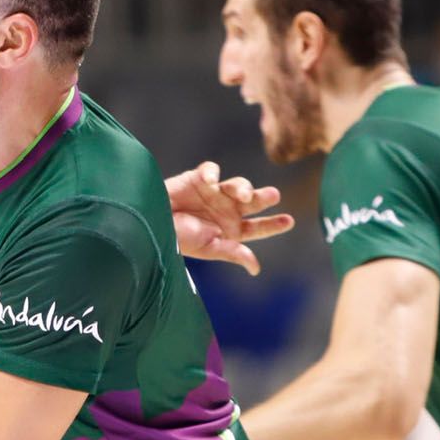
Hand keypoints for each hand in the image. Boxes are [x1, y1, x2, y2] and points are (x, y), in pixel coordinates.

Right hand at [165, 162, 293, 274]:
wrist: (150, 223)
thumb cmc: (177, 240)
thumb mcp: (208, 248)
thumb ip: (233, 253)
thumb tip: (256, 269)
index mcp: (231, 230)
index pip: (257, 227)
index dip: (273, 224)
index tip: (289, 221)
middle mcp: (226, 210)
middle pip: (252, 202)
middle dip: (263, 198)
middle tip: (272, 195)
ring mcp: (214, 193)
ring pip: (237, 184)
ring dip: (242, 187)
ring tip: (240, 194)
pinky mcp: (198, 178)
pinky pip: (211, 170)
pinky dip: (213, 172)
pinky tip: (211, 181)